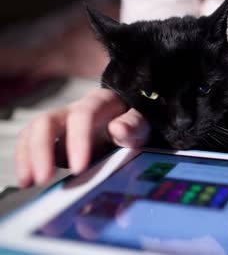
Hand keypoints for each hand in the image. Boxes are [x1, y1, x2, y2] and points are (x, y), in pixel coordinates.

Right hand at [15, 88, 150, 186]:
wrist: (128, 122)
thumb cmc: (133, 122)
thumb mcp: (142, 124)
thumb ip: (134, 125)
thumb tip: (118, 128)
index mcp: (98, 104)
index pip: (83, 117)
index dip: (78, 141)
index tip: (79, 168)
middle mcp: (73, 111)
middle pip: (47, 122)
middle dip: (41, 150)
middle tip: (44, 177)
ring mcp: (60, 125)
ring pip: (33, 132)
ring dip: (27, 157)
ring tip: (28, 181)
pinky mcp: (52, 140)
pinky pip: (30, 145)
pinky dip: (26, 161)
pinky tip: (27, 179)